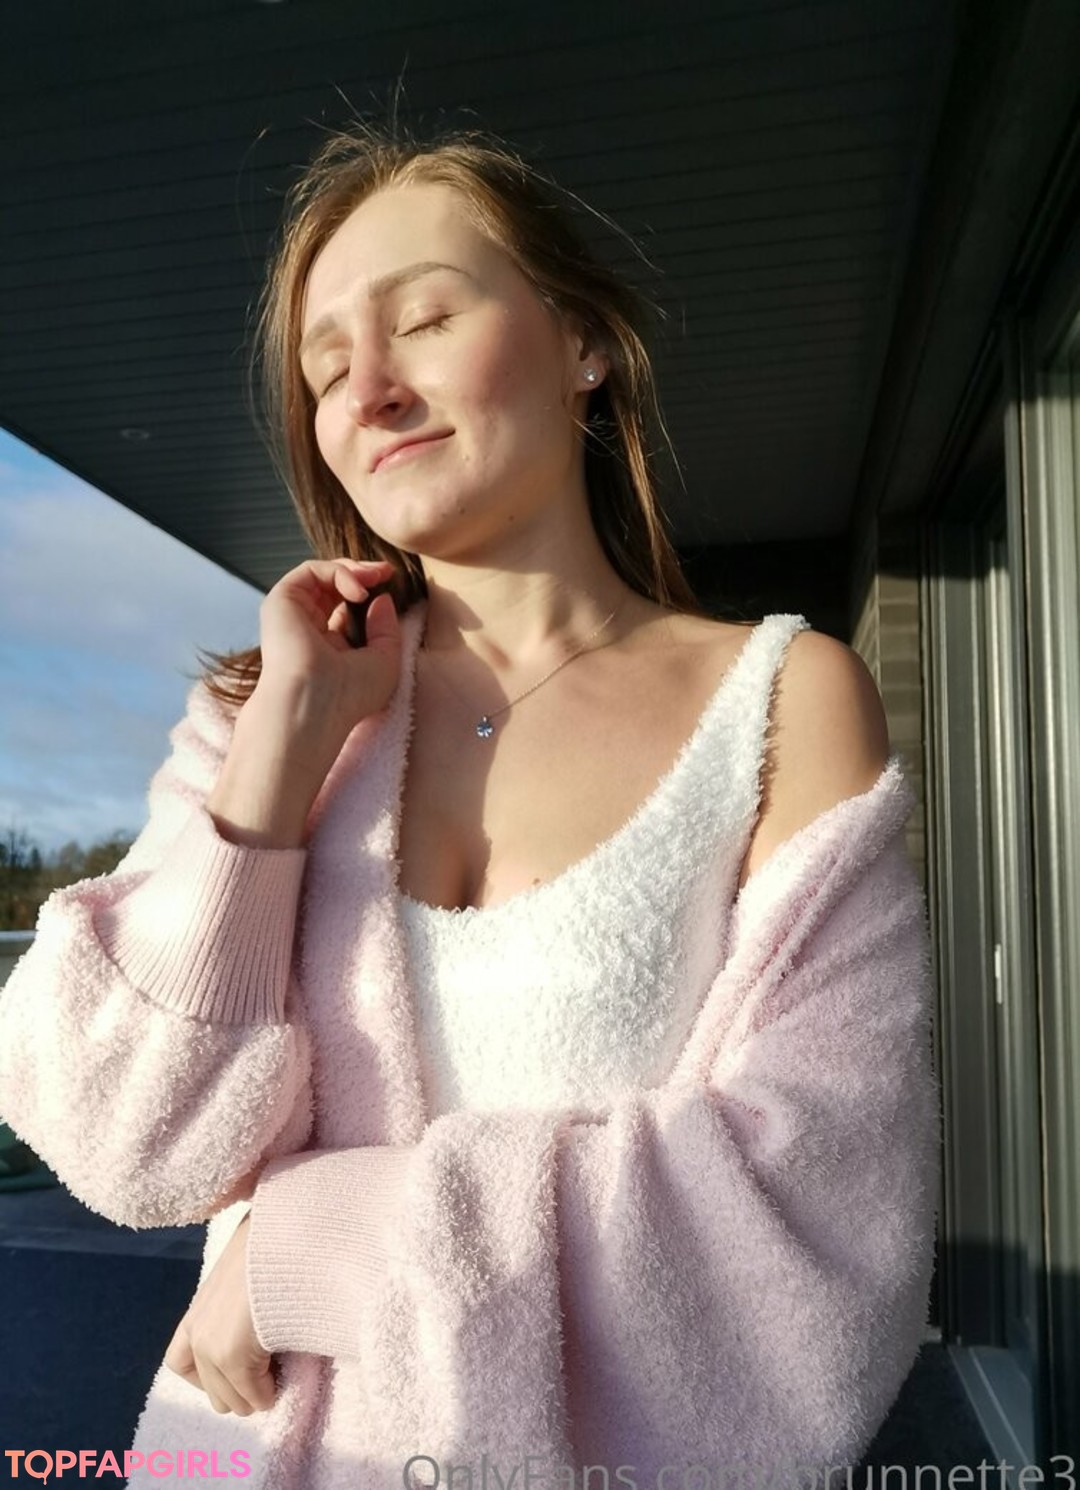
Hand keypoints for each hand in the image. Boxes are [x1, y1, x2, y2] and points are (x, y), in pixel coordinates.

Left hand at [164, 1212, 274, 1415]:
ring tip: (280, 1371)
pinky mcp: (232, 1355)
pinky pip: (255, 1396)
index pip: (182, 1363)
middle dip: (241, 1387)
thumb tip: (256, 1320)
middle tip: (270, 1369)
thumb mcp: (244, 1267)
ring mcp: (211, 1344)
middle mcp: (197, 1330)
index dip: (214, 1373)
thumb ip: (238, 1295)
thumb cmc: (275, 1242)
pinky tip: (286, 1376)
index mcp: (199, 1309)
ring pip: (231, 1401)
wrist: (286, 1230)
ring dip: (255, 1393)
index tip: (246, 1365)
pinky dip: (271, 1394)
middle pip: (211, 1391)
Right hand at [256, 556, 402, 738]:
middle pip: (334, 585)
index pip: (346, 606)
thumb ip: (386, 628)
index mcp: (328, 644)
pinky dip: (338, 572)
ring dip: (353, 569)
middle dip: (362, 572)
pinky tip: (358, 591)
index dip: (369, 590)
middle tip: (385, 571)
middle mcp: (308, 628)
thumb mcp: (385, 661)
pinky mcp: (280, 602)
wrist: (315, 705)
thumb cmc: (350, 696)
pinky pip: (311, 570)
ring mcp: (292, 614)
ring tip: (374, 578)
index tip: (391, 581)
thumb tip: (381, 597)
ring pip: (322, 574)